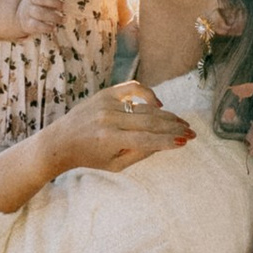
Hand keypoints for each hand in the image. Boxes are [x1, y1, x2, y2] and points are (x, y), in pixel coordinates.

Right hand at [13, 0, 69, 38]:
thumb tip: (71, 4)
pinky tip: (54, 28)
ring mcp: (29, 11)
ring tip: (64, 20)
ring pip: (39, 12)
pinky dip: (46, 27)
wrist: (19, 15)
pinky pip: (36, 25)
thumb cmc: (39, 5)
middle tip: (65, 7)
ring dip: (54, 17)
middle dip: (54, 2)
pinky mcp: (28, 24)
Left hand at [45, 82, 193, 173]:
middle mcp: (109, 119)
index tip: (185, 142)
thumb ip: (140, 154)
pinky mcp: (105, 93)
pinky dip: (148, 93)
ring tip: (182, 122)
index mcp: (110, 140)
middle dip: (174, 127)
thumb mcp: (115, 165)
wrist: (61, 141)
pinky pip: (132, 87)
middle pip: (150, 122)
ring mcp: (107, 104)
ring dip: (167, 115)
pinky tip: (159, 105)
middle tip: (191, 131)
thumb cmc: (89, 157)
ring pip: (145, 107)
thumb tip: (165, 143)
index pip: (147, 140)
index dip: (168, 141)